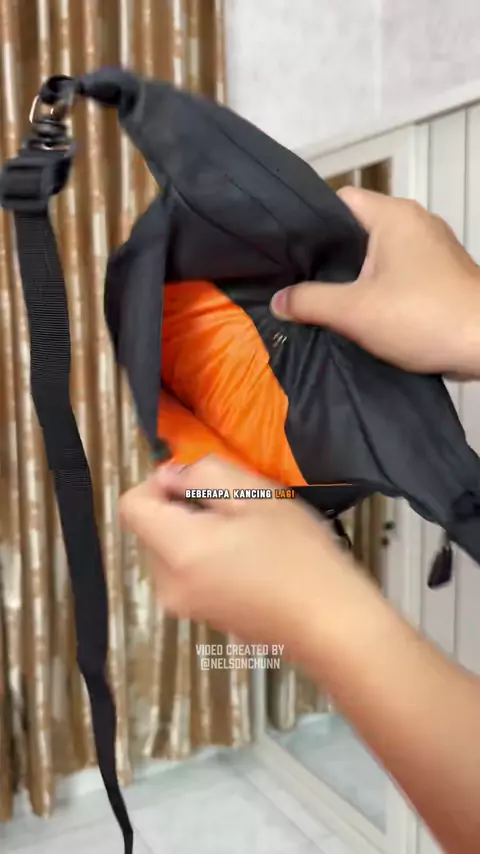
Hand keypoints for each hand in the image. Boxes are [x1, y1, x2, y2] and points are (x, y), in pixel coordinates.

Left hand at [119, 456, 360, 650]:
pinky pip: (188, 572)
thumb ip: (202, 474)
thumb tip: (171, 476)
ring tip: (249, 533)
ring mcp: (184, 606)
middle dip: (182, 508)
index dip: (158, 483)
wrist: (332, 624)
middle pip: (150, 528)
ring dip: (197, 532)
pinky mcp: (203, 616)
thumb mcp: (255, 495)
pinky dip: (207, 556)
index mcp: (176, 551)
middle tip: (237, 507)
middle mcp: (167, 584)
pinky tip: (252, 559)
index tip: (199, 484)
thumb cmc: (298, 554)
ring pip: (170, 549)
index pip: (131, 505)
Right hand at [271, 187, 479, 376]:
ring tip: (323, 299)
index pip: (340, 200)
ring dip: (355, 276)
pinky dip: (379, 288)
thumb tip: (278, 302)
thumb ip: (309, 302)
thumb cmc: (423, 317)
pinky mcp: (442, 274)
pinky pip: (399, 272)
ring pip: (379, 254)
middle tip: (298, 281)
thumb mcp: (354, 311)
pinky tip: (361, 313)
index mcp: (393, 215)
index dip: (312, 224)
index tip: (290, 252)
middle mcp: (415, 222)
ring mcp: (433, 248)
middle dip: (330, 256)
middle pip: (357, 229)